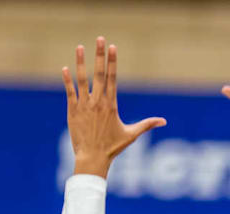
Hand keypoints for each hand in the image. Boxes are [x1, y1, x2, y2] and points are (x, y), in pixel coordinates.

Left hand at [63, 37, 166, 177]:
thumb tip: (164, 121)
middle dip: (100, 55)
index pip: (112, 78)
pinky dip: (67, 80)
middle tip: (101, 39)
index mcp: (112, 105)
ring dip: (81, 62)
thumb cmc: (112, 147)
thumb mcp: (132, 134)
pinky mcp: (73, 111)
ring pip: (82, 79)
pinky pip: (70, 92)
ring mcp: (84, 105)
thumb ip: (147, 124)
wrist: (92, 157)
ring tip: (80, 47)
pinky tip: (65, 68)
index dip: (112, 62)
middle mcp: (98, 102)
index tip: (113, 48)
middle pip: (99, 74)